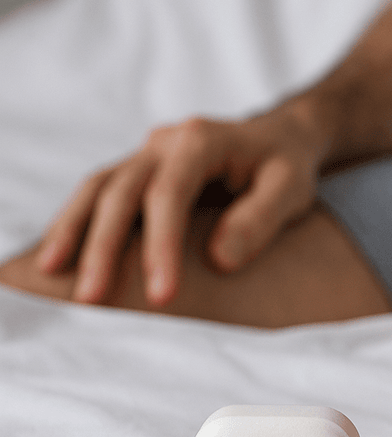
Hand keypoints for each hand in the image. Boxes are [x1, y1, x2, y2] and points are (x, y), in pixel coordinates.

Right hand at [35, 110, 328, 305]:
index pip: (169, 195)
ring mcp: (147, 153)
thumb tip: (218, 260)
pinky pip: (100, 193)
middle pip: (122, 192)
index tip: (162, 295)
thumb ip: (260, 219)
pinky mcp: (138, 170)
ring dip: (75, 230)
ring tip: (53, 274)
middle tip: (92, 299)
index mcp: (201, 139)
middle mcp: (165, 142)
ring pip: (99, 188)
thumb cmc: (287, 166)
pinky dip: (78, 221)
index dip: (161, 246)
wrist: (281, 138)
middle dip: (104, 246)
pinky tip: (61, 255)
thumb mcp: (291, 188)